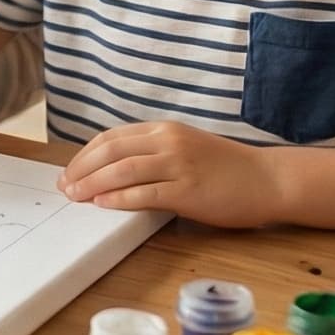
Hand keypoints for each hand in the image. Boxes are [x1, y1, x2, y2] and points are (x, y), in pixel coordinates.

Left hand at [60, 122, 287, 227]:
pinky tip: (102, 205)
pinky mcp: (188, 189)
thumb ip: (153, 155)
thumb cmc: (228, 169)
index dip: (84, 155)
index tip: (69, 172)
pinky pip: (144, 193)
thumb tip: (114, 173)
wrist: (269, 179)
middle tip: (64, 187)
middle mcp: (168, 141)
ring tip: (75, 197)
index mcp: (164, 129)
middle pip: (110, 151)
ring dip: (92, 184)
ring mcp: (178, 164)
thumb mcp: (186, 150)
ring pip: (122, 170)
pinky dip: (119, 198)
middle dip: (81, 169)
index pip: (111, 138)